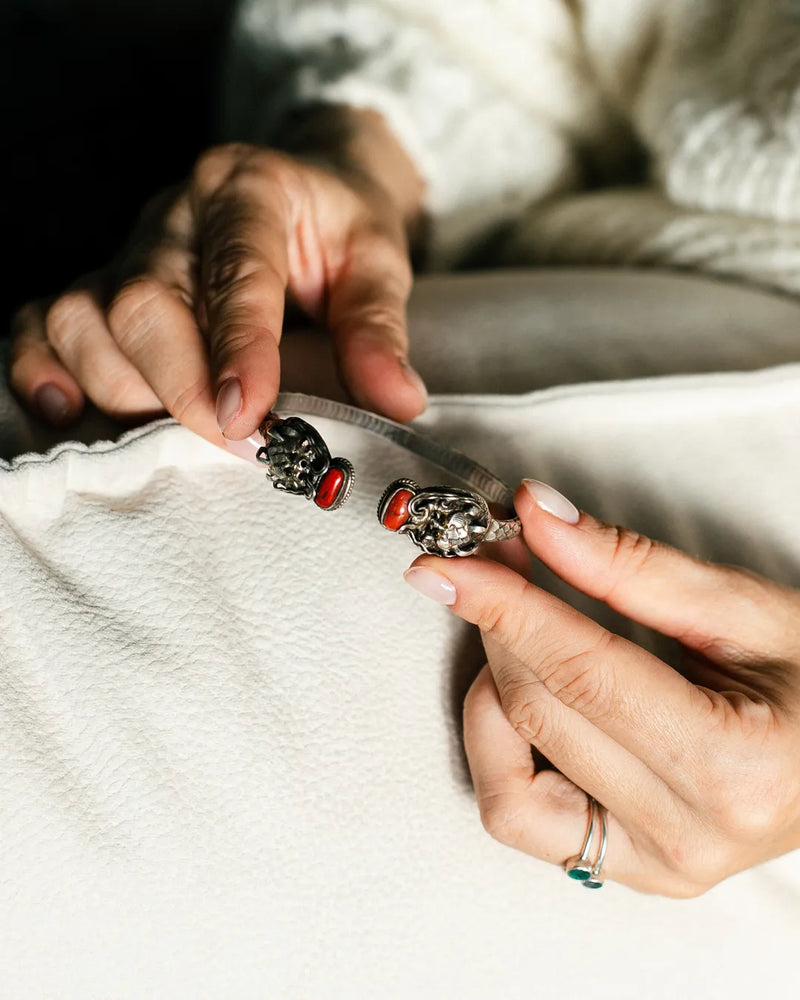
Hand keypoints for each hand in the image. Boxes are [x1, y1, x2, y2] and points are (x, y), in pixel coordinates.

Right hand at [9, 113, 426, 443]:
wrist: (300, 189)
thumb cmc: (337, 229)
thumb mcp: (377, 262)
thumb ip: (379, 329)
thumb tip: (397, 404)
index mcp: (248, 189)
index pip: (235, 271)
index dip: (237, 348)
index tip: (250, 416)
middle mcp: (174, 215)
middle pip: (141, 302)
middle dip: (181, 388)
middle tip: (238, 442)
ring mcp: (128, 248)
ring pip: (86, 321)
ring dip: (128, 392)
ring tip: (186, 425)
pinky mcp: (101, 282)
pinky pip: (42, 323)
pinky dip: (46, 371)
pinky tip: (73, 409)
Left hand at [404, 479, 799, 896]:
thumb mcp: (744, 607)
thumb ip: (630, 564)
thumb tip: (537, 517)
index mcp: (731, 765)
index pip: (579, 672)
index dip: (504, 606)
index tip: (452, 564)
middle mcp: (688, 835)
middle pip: (537, 714)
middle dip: (498, 627)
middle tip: (494, 566)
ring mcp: (654, 865)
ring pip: (509, 783)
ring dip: (493, 696)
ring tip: (526, 639)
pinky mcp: (630, 869)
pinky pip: (521, 818)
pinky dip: (503, 753)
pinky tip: (530, 702)